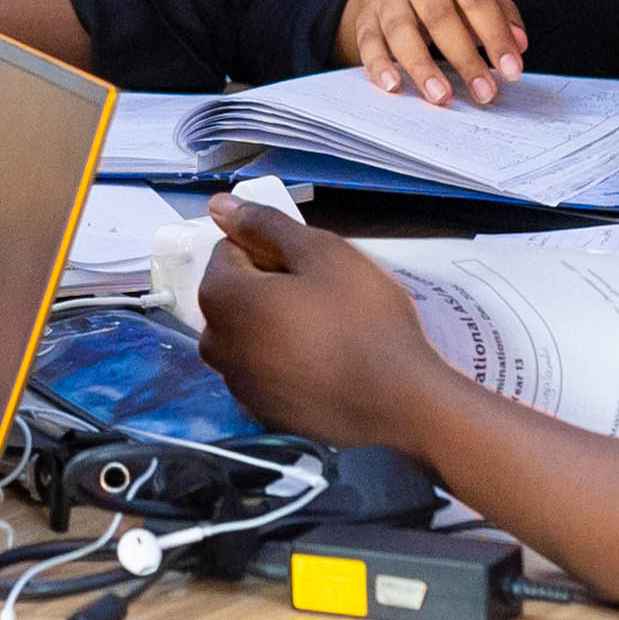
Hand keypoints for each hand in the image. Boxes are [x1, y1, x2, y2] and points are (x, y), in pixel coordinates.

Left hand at [188, 199, 448, 449]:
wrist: (400, 404)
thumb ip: (265, 224)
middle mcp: (218, 347)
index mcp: (224, 300)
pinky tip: (326, 363)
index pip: (227, 251)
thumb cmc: (365, 322)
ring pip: (248, 336)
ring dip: (275, 325)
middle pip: (233, 296)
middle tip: (323, 295)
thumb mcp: (322, 253)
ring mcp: (238, 386)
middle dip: (268, 287)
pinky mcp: (262, 414)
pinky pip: (264, 372)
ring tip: (327, 330)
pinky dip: (284, 361)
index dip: (270, 248)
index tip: (310, 264)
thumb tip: (220, 205)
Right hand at [337, 0, 523, 105]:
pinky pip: (370, 43)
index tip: (511, 70)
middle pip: (439, 14)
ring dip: (423, 67)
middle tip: (484, 92)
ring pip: (401, 30)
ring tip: (441, 97)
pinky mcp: (366, 17)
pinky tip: (394, 86)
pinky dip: (380, 66)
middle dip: (464, 58)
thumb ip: (502, 16)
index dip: (495, 35)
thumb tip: (518, 46)